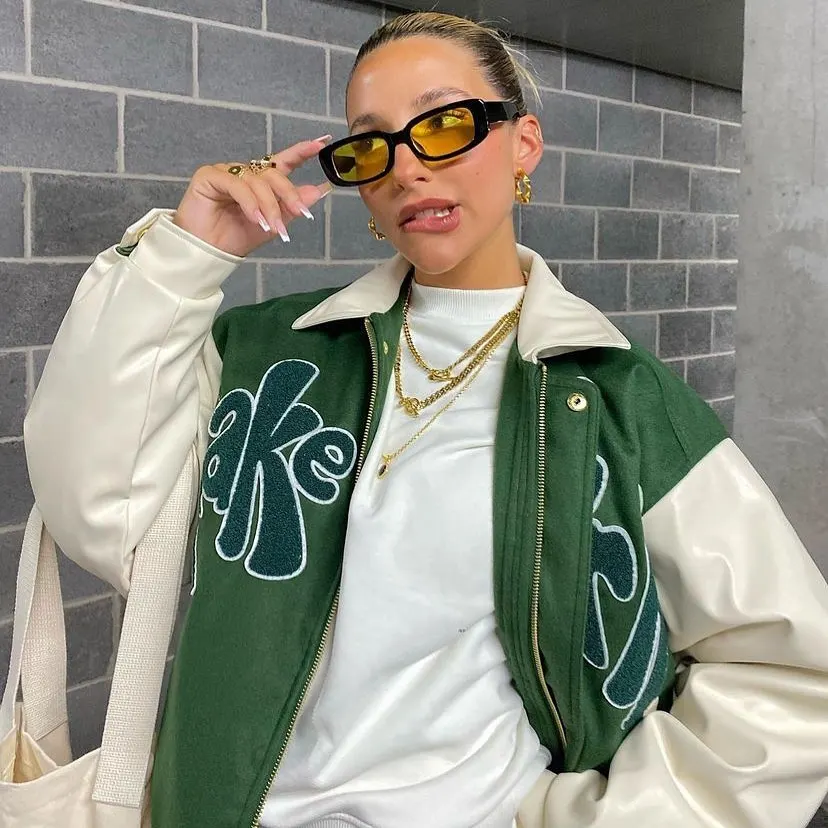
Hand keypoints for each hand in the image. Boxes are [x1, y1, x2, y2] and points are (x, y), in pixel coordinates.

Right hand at [172, 136, 332, 257]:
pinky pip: (237, 184)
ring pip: (257, 181)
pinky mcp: (210, 175)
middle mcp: (245, 174)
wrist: (208, 251)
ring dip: (269, 206)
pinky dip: (250, 202)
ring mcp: (227, 172)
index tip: (320, 144)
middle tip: (301, 213)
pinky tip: (256, 218)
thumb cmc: (235, 237)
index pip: (283, 162)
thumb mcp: (273, 224)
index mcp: (260, 183)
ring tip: (272, 227)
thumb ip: (293, 207)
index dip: (301, 152)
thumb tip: (320, 190)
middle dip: (289, 194)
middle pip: (273, 174)